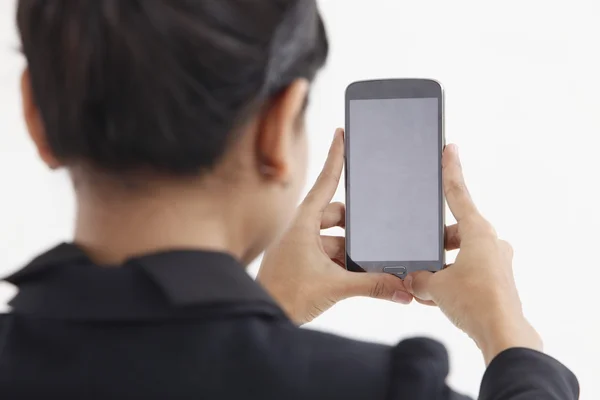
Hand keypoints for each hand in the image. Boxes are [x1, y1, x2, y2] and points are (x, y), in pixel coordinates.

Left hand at [257, 129, 412, 324]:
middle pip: (338, 214)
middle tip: (380, 228)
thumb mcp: (334, 286)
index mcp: (303, 222)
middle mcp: (303, 230)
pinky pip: (332, 255)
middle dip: (358, 223)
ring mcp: (304, 247)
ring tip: (375, 261)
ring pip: (338, 238)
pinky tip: (364, 275)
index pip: (325, 182)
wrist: (264, 317)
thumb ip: (372, 285)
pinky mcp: (306, 263)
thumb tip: (404, 288)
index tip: (342, 133)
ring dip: (355, 249)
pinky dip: (348, 263)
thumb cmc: (285, 294)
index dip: (336, 157)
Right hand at [404, 144, 541, 364]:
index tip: (450, 149)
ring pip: (461, 255)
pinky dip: (452, 281)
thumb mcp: (435, 286)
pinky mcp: (498, 281)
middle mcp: (491, 243)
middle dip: (435, 244)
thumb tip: (413, 280)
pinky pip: (468, 273)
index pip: (458, 194)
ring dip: (442, 267)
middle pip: (455, 232)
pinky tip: (436, 298)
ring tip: (424, 286)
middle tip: (418, 257)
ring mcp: (497, 262)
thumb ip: (419, 278)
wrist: (502, 334)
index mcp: (478, 232)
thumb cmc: (475, 302)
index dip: (450, 170)